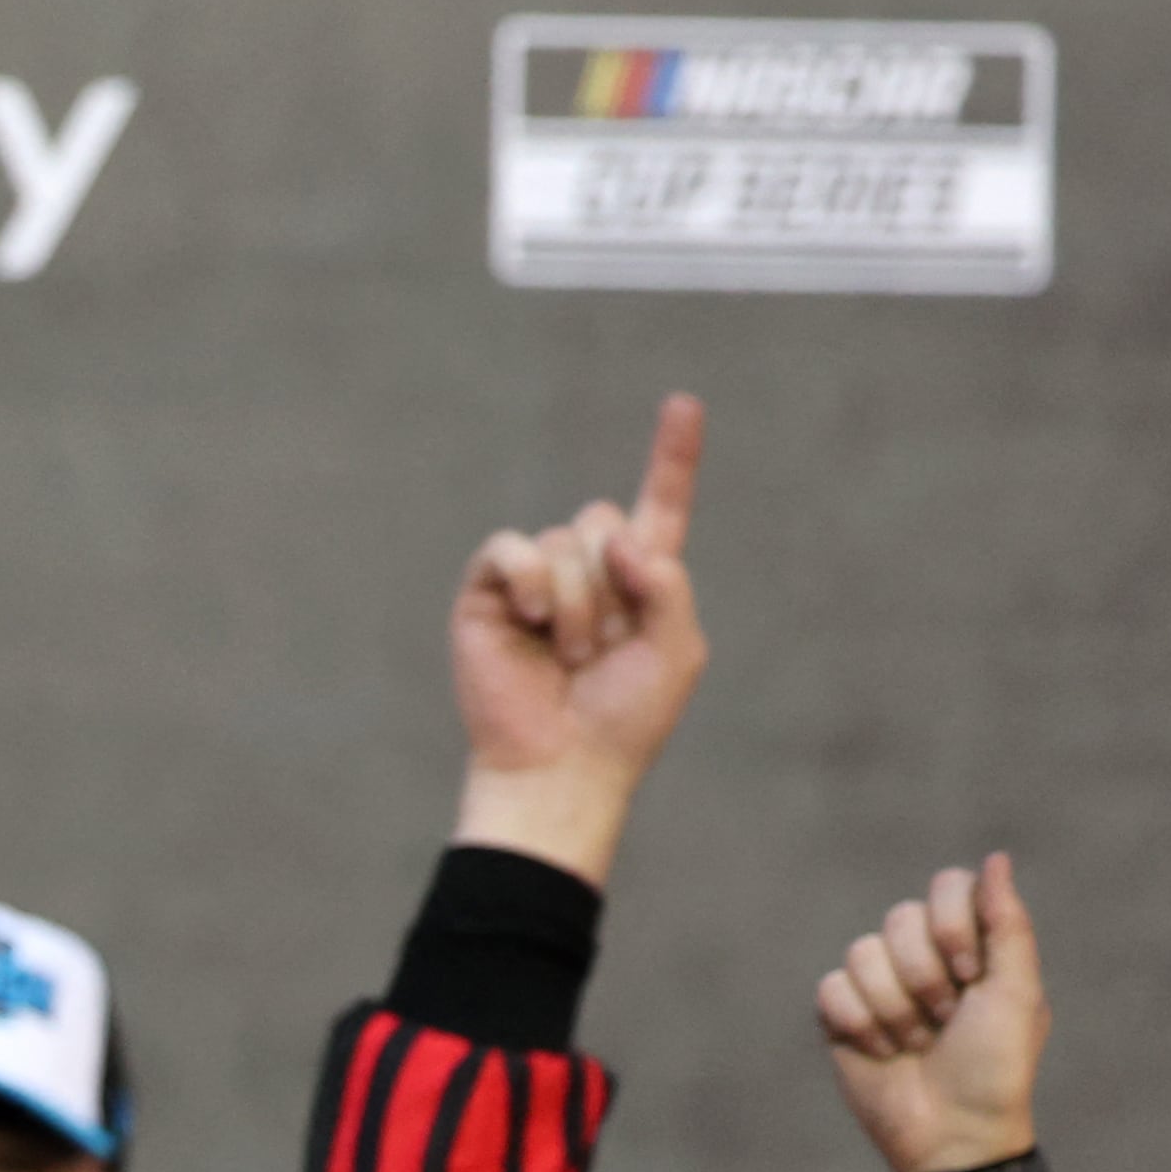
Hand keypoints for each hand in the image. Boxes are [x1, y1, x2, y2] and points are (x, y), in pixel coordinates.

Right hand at [449, 393, 708, 888]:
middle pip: (603, 516)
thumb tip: (617, 540)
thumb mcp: (678, 648)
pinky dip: (530, 579)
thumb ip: (667, 581)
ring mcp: (533, 583)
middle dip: (614, 576)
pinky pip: (510, 549)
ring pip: (563, 539)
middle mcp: (586, 574)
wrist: (560, 767)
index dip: (672, 457)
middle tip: (602, 646)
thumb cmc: (623, 720)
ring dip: (578, 602)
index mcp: (640, 582)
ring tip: (569, 656)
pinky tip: (534, 618)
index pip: (658, 506)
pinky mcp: (487, 596)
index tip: (682, 404)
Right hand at [818, 852, 1045, 1171]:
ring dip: (894, 1008)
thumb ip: (1007, 922)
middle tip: (946, 1020)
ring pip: (862, 953)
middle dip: (925, 978)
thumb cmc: (996, 1066)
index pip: (946, 887)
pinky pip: (831, 988)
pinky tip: (882, 1052)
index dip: (953, 927)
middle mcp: (922, 956)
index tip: (973, 976)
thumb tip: (996, 857)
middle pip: (900, 918)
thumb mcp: (1017, 992)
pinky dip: (859, 1024)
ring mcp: (878, 985)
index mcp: (971, 943)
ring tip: (915, 1044)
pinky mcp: (840, 1015)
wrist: (952, 1131)